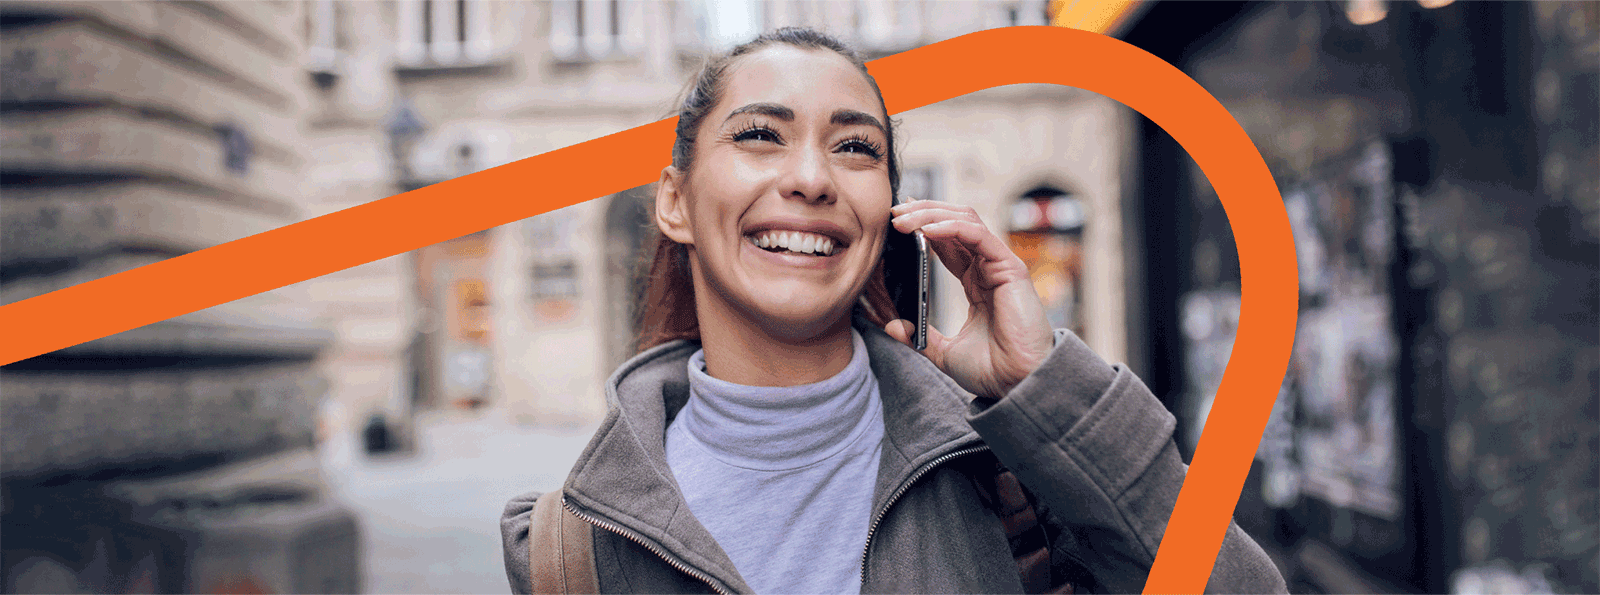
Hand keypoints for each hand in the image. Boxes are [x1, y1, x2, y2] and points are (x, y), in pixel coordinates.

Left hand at [884, 198, 1054, 400]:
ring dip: (931, 214)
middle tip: (894, 212)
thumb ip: (920, 336)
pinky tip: (928, 230)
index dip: (923, 226)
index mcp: (976, 283)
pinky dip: (951, 227)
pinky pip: (978, 235)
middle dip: (923, 212)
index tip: (896, 220)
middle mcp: (988, 269)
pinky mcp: (1009, 267)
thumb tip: (893, 326)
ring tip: (902, 219)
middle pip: (955, 222)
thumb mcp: (944, 352)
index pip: (948, 242)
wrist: (1016, 384)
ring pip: (965, 220)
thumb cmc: (992, 370)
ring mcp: (999, 265)